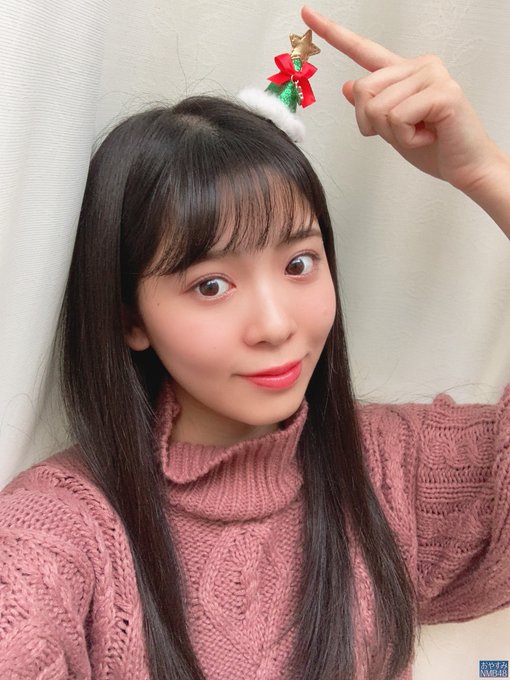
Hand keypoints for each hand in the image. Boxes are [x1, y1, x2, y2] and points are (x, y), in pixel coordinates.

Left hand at [301, 6, 498, 193]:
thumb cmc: (434, 147)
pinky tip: (427, 136)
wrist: (465, 167)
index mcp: (402, 72)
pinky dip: (408, 138)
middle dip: (372, 123)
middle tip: (402, 133)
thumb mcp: (391, 128)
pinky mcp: (442, 92)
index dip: (333, 33)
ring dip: (392, 133)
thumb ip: (372, 107)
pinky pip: (398, 117)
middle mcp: (417, 66)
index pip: (362, 49)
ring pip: (378, 107)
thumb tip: (348, 85)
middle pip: (362, 90)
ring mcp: (431, 75)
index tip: (306, 15)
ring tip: (419, 133)